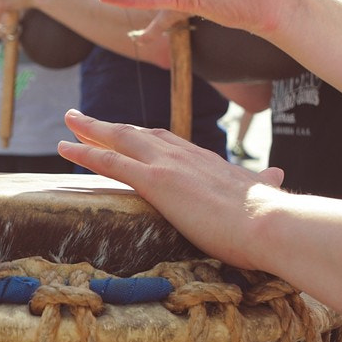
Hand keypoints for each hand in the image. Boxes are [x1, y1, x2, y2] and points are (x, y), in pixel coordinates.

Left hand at [58, 108, 284, 270]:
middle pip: (137, 132)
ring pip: (118, 139)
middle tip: (82, 119)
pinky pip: (110, 161)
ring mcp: (167, 165)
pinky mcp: (155, 181)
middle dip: (108, 126)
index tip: (126, 133)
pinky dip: (84, 152)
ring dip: (89, 130)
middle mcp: (183, 154)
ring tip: (67, 124)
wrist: (269, 222)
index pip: (166, 141)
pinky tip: (65, 147)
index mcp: (204, 159)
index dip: (142, 136)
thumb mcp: (262, 192)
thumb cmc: (268, 217)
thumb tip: (276, 176)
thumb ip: (262, 183)